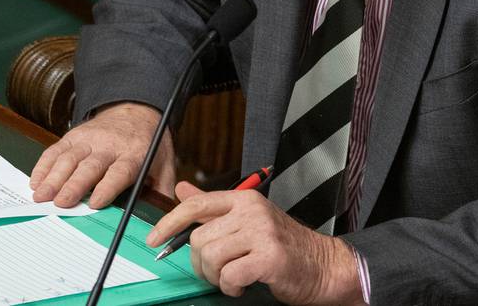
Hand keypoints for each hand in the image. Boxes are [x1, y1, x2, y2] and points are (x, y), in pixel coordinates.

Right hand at [28, 102, 175, 207]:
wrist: (135, 110)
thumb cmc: (148, 143)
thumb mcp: (163, 163)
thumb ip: (162, 189)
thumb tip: (163, 217)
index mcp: (133, 155)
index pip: (119, 172)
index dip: (106, 187)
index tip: (94, 203)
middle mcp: (109, 146)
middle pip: (89, 166)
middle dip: (73, 185)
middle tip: (60, 203)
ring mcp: (89, 139)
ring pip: (68, 158)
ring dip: (53, 177)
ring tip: (41, 196)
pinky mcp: (74, 136)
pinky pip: (56, 150)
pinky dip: (43, 165)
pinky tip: (36, 181)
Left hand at [147, 181, 361, 303]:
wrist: (323, 266)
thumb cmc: (285, 246)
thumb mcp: (248, 221)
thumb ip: (214, 207)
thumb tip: (183, 190)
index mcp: (244, 200)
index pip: (197, 204)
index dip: (169, 223)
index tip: (153, 240)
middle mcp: (252, 211)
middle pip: (199, 238)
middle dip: (201, 264)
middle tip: (217, 272)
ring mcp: (262, 233)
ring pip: (211, 258)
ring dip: (217, 277)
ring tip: (233, 278)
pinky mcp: (270, 257)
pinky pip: (229, 276)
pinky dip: (231, 287)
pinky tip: (244, 285)